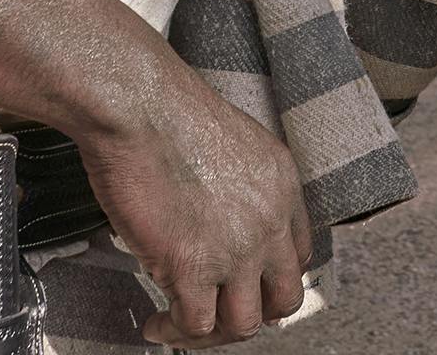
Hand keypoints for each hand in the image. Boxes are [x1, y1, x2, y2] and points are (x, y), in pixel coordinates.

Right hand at [79, 63, 311, 347]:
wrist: (138, 104)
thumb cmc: (166, 111)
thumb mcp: (232, 142)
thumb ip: (239, 186)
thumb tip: (218, 220)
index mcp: (282, 185)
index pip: (298, 253)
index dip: (271, 276)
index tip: (246, 283)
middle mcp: (268, 220)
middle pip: (284, 297)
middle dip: (253, 312)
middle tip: (221, 313)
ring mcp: (236, 249)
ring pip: (245, 323)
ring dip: (214, 333)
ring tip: (183, 324)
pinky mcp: (193, 268)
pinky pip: (196, 326)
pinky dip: (174, 333)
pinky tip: (156, 323)